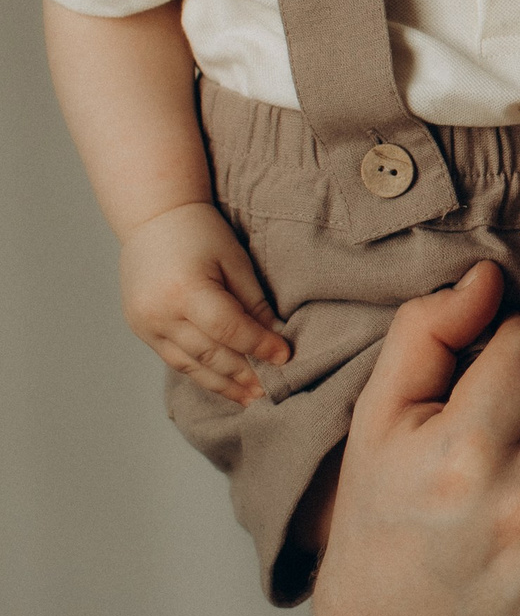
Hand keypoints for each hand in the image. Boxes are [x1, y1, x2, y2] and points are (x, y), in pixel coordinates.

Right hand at [120, 200, 288, 405]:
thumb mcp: (233, 261)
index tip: (284, 356)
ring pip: (190, 365)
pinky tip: (220, 382)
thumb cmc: (199, 232)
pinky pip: (174, 358)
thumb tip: (274, 338)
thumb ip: (252, 302)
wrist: (152, 218)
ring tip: (248, 398)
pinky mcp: (140, 329)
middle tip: (270, 390)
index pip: (230, 330)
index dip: (259, 346)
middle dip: (243, 374)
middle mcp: (160, 312)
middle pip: (209, 354)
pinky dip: (199, 372)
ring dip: (221, 384)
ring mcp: (145, 324)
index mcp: (186, 290)